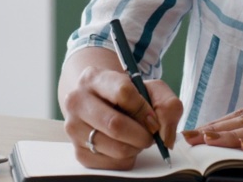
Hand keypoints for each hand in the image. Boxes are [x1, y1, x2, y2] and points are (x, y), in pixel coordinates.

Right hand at [61, 65, 183, 169]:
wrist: (102, 105)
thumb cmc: (129, 97)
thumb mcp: (151, 89)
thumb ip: (168, 105)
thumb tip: (165, 135)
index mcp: (93, 78)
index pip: (123, 92)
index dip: (144, 109)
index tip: (152, 117)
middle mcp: (76, 101)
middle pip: (116, 125)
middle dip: (142, 134)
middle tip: (149, 134)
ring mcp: (74, 128)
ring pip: (116, 148)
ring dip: (136, 147)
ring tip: (136, 137)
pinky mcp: (79, 152)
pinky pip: (113, 164)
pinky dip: (127, 158)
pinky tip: (124, 145)